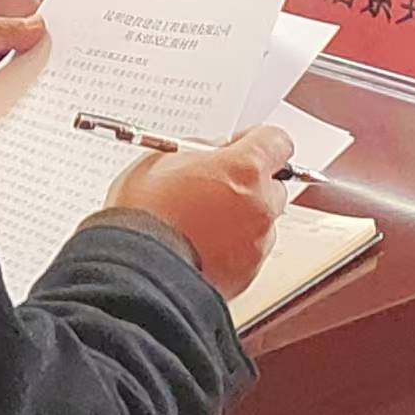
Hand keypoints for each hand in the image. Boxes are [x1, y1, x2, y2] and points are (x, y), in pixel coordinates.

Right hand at [107, 126, 298, 298]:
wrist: (137, 270)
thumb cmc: (143, 215)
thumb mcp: (160, 161)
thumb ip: (197, 153)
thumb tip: (208, 155)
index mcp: (244, 168)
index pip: (276, 141)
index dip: (256, 142)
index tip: (240, 147)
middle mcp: (260, 204)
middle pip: (272, 186)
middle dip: (249, 185)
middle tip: (214, 188)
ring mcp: (257, 242)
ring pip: (261, 222)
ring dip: (241, 219)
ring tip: (202, 224)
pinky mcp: (248, 273)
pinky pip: (248, 253)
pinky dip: (232, 249)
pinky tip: (201, 247)